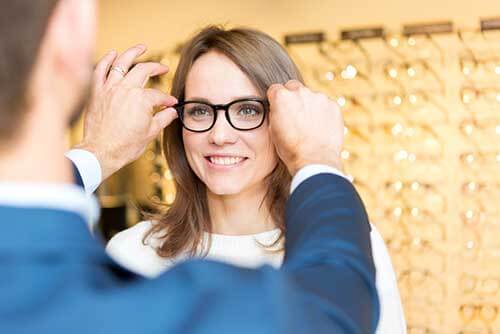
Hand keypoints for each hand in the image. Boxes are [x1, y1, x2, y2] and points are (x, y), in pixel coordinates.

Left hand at [75, 45, 177, 179]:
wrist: (101, 152)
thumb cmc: (125, 146)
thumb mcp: (151, 133)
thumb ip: (163, 119)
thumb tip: (172, 112)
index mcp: (142, 100)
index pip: (159, 95)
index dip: (167, 99)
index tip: (171, 103)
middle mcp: (126, 89)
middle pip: (144, 70)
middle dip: (156, 68)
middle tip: (162, 68)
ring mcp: (110, 88)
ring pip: (122, 63)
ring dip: (133, 53)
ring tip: (141, 47)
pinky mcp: (96, 92)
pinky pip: (100, 70)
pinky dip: (106, 60)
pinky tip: (113, 54)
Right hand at [266, 80, 343, 175]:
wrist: (314, 160)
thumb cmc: (291, 149)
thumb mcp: (273, 130)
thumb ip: (276, 112)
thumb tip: (279, 109)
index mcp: (282, 97)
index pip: (275, 89)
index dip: (276, 99)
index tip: (279, 108)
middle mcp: (301, 92)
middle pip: (293, 87)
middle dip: (293, 98)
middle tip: (295, 115)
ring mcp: (319, 97)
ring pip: (311, 96)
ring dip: (309, 105)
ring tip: (309, 125)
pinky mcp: (333, 105)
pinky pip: (325, 105)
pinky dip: (323, 112)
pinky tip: (320, 127)